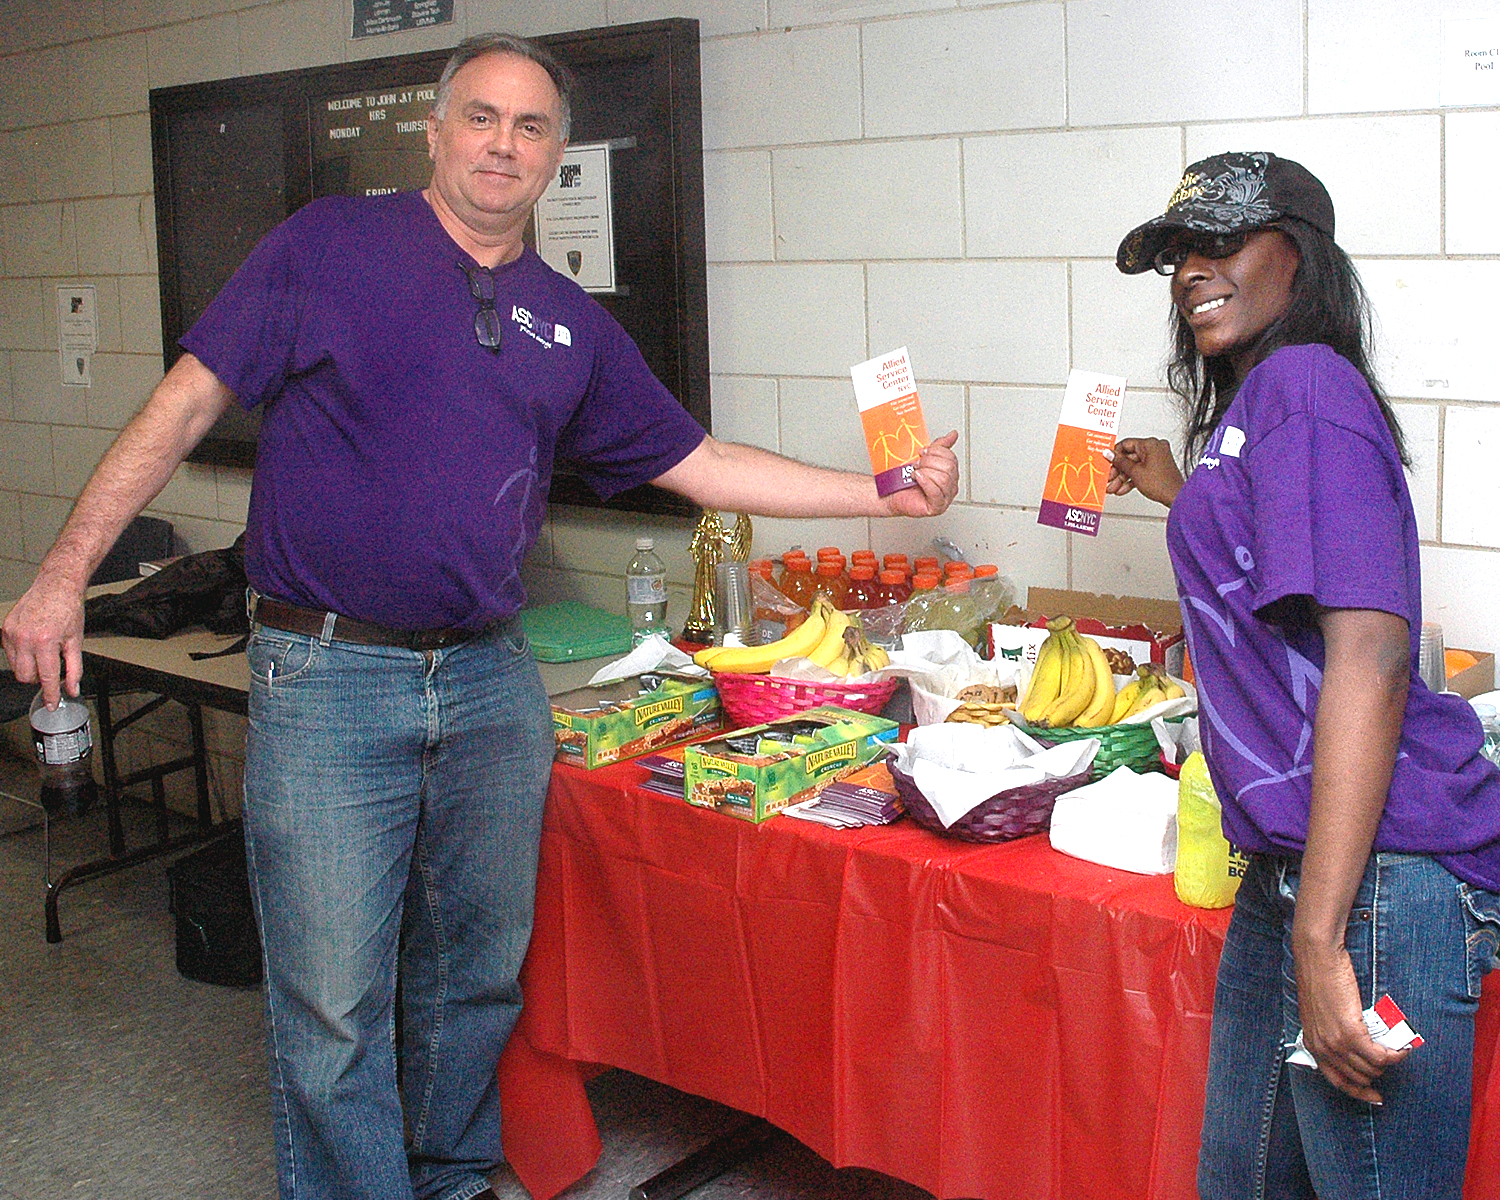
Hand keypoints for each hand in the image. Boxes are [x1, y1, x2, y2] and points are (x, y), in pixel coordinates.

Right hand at [1, 571, 86, 707]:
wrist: (56, 586)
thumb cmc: (68, 609)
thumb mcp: (76, 641)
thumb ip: (74, 668)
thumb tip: (73, 689)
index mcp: (45, 641)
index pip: (46, 677)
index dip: (50, 694)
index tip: (51, 704)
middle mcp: (25, 638)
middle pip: (26, 677)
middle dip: (39, 678)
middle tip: (51, 667)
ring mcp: (12, 633)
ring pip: (16, 667)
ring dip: (30, 667)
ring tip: (44, 652)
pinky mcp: (4, 629)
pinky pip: (9, 653)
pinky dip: (21, 655)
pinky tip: (34, 644)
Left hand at [883, 430, 959, 517]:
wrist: (891, 493)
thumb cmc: (906, 478)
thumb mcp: (924, 457)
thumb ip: (941, 446)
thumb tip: (953, 434)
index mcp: (950, 473)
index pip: (951, 458)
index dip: (936, 452)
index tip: (922, 452)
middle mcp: (951, 486)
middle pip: (949, 468)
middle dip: (929, 462)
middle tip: (917, 464)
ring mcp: (945, 498)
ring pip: (943, 479)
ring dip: (925, 473)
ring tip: (915, 473)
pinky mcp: (937, 507)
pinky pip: (936, 492)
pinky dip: (925, 482)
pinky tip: (917, 478)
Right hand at [1105, 437, 1183, 507]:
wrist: (1176, 497)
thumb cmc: (1162, 484)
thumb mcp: (1135, 472)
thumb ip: (1120, 462)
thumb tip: (1109, 453)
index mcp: (1150, 444)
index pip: (1126, 444)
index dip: (1114, 455)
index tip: (1107, 461)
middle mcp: (1155, 448)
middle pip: (1129, 456)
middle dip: (1117, 470)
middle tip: (1109, 477)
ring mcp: (1158, 457)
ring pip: (1134, 465)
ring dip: (1123, 477)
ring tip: (1114, 487)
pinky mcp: (1158, 467)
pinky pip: (1141, 470)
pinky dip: (1132, 478)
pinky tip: (1123, 488)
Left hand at [1294, 939, 1407, 1103]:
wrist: (1318, 958)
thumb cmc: (1321, 979)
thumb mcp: (1320, 1013)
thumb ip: (1331, 1032)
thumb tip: (1354, 1045)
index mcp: (1313, 1044)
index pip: (1337, 1081)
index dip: (1358, 1092)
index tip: (1375, 1097)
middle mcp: (1322, 1048)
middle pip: (1358, 1077)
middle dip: (1377, 1073)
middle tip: (1390, 1059)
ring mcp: (1335, 1042)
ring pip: (1371, 1068)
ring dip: (1389, 1063)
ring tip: (1398, 1051)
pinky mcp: (1350, 1033)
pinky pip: (1379, 1056)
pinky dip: (1394, 1056)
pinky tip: (1402, 1049)